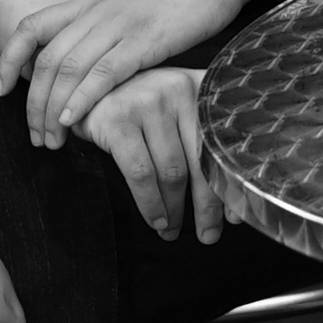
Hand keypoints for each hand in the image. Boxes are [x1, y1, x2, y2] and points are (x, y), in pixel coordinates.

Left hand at [0, 0, 246, 145]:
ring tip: (52, 140)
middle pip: (45, 60)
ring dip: (52, 110)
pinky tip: (75, 121)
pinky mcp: (144, 39)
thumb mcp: (130, 7)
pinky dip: (82, 99)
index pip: (30, 27)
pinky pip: (102, 72)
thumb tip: (90, 70)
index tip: (0, 91)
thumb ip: (105, 31)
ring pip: (67, 70)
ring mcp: (118, 24)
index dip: (8, 59)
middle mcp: (95, 12)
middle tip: (36, 136)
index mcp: (89, 2)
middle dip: (32, 103)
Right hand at [81, 67, 224, 243]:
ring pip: (172, 172)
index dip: (229, 184)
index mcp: (201, 89)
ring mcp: (148, 103)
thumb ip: (204, 138)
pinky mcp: (118, 120)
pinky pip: (141, 174)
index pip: (223, 146)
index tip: (234, 216)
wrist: (89, 87)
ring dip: (175, 210)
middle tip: (207, 235)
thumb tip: (232, 198)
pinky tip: (155, 219)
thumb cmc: (142, 105)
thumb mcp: (179, 108)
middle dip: (206, 207)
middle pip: (200, 162)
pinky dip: (150, 203)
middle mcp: (178, 90)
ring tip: (173, 230)